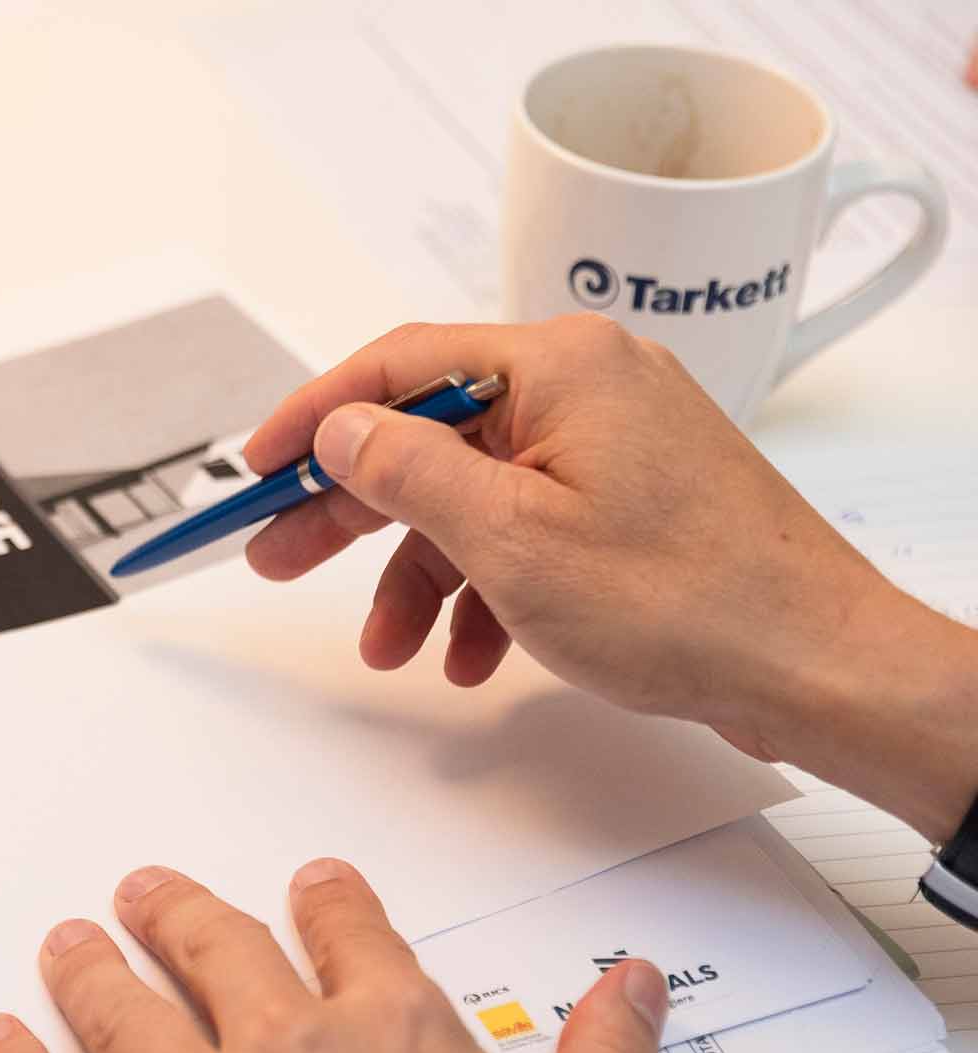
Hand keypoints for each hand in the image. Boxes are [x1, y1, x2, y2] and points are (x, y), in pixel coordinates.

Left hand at [0, 861, 667, 1052]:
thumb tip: (627, 988)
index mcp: (402, 1034)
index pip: (351, 932)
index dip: (325, 902)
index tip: (309, 888)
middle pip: (215, 947)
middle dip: (175, 910)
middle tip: (146, 893)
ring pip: (122, 1009)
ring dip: (87, 968)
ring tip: (68, 945)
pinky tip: (0, 1046)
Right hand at [244, 316, 977, 839]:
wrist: (817, 667)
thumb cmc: (688, 600)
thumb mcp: (508, 539)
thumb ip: (406, 472)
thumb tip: (343, 430)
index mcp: (559, 367)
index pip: (399, 365)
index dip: (313, 417)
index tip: (255, 468)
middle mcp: (589, 386)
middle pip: (429, 433)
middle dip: (349, 510)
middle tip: (277, 560)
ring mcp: (616, 443)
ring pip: (473, 494)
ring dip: (418, 573)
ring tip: (390, 649)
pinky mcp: (634, 498)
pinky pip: (526, 526)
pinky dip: (483, 587)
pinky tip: (468, 655)